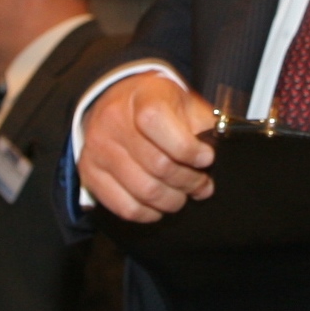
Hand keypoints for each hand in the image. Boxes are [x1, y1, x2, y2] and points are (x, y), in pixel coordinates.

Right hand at [78, 73, 215, 222]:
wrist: (116, 101)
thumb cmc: (157, 104)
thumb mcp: (184, 101)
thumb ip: (204, 125)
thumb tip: (220, 153)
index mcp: (140, 97)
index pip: (157, 122)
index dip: (187, 147)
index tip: (206, 158)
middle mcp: (113, 121)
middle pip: (158, 165)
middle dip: (189, 181)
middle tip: (202, 184)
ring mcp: (97, 148)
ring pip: (145, 191)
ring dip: (173, 200)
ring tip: (184, 194)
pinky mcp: (89, 172)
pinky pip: (125, 207)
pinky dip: (150, 213)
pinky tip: (160, 205)